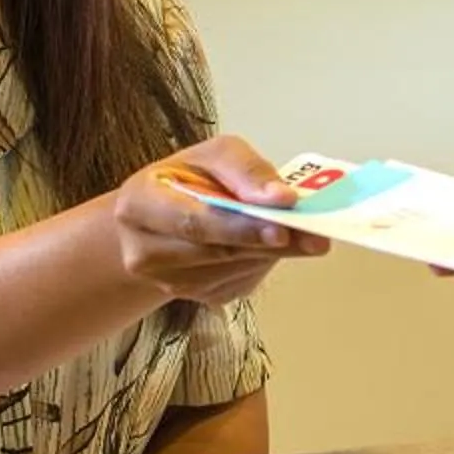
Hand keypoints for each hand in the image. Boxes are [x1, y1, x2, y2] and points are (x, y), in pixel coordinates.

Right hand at [101, 135, 326, 304]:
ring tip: (300, 234)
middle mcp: (143, 252)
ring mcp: (167, 282)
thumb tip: (281, 197)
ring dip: (271, 253)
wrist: (162, 218)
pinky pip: (239, 282)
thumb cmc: (188, 180)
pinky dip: (262, 263)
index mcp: (138, 205)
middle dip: (268, 243)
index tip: (281, 227)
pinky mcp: (195, 298)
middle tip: (314, 237)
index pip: (192, 221)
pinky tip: (267, 244)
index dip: (239, 227)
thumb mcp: (213, 155)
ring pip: (233, 271)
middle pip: (216, 252)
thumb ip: (246, 169)